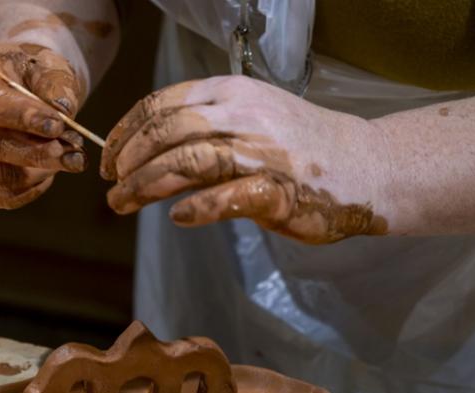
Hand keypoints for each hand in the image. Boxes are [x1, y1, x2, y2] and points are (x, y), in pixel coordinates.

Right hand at [0, 43, 86, 208]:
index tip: (57, 126)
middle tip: (74, 155)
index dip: (21, 118)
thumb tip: (64, 110)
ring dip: (37, 173)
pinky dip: (30, 190)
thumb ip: (55, 83)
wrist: (14, 85)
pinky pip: (0, 196)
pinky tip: (49, 173)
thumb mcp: (45, 64)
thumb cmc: (29, 72)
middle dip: (38, 154)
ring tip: (67, 160)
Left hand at [101, 76, 392, 243]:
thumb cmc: (302, 146)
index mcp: (231, 92)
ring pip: (187, 160)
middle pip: (166, 131)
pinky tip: (177, 218)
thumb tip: (146, 154)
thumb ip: (203, 129)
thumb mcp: (250, 117)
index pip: (161, 104)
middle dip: (129, 160)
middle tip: (111, 186)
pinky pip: (226, 197)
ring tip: (123, 203)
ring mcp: (261, 152)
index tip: (108, 158)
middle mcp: (242, 115)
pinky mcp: (278, 190)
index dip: (126, 132)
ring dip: (146, 185)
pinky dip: (196, 208)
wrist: (365, 166)